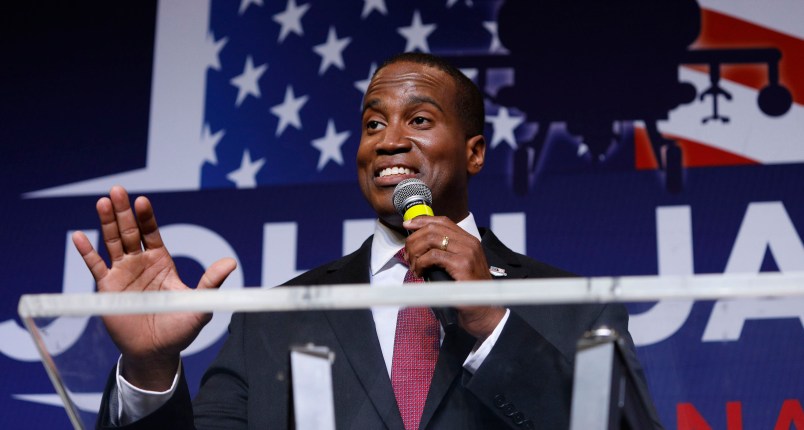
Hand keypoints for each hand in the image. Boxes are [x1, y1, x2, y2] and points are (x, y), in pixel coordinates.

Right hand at [72, 186, 235, 389]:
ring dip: (106, 223)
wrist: (156, 351)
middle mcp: (140, 263)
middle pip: (130, 231)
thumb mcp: (199, 303)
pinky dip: (87, 252)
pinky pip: (96, 267)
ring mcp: (122, 274)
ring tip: (102, 202)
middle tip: (117, 190)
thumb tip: (231, 262)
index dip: (147, 217)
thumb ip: (211, 282)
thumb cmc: (179, 327)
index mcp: (161, 262)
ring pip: (112, 243)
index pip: (152, 233)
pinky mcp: (107, 289)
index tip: (142, 201)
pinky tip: (79, 236)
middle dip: (123, 211)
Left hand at [402, 216, 504, 340]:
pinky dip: (420, 263)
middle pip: (433, 229)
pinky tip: (419, 272)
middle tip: (407, 254)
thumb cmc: (468, 290)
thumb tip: (418, 245)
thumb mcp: (458, 265)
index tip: (407, 225)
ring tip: (413, 265)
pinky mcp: (462, 264)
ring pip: (431, 240)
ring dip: (415, 251)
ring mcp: (467, 252)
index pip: (442, 221)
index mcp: (469, 240)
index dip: (422, 221)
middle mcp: (469, 242)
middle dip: (414, 240)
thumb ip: (445, 252)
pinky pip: (432, 256)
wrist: (484, 309)